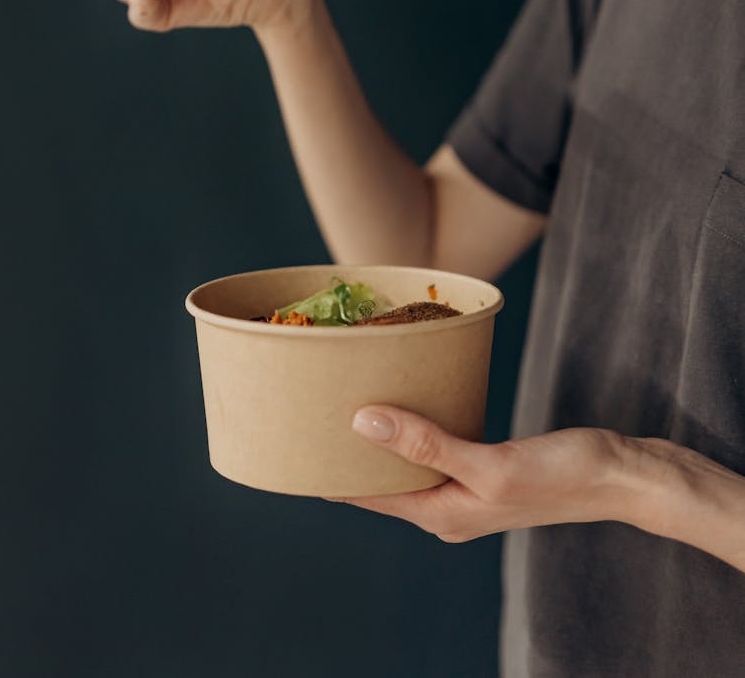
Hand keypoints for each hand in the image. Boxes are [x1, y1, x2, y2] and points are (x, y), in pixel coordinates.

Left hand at [335, 405, 629, 541]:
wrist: (619, 474)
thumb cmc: (560, 475)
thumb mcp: (488, 462)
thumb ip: (425, 443)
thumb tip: (362, 422)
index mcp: (441, 515)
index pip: (366, 496)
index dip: (327, 473)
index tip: (293, 443)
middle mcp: (447, 507)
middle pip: (381, 481)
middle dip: (348, 451)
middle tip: (313, 408)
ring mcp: (466, 486)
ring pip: (407, 461)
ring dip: (381, 436)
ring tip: (347, 398)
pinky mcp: (484, 464)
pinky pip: (434, 445)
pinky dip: (414, 426)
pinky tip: (407, 400)